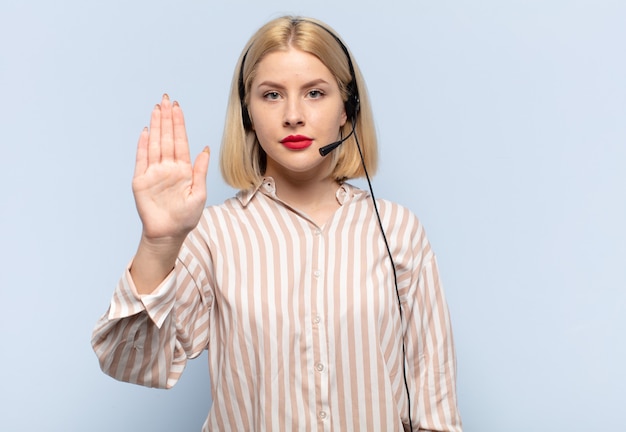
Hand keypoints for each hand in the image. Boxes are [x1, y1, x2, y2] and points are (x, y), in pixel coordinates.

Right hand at [132, 94, 209, 242]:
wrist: (169, 234)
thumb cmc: (186, 217)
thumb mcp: (199, 193)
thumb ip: (200, 170)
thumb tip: (205, 149)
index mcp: (182, 169)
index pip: (180, 141)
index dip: (178, 124)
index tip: (177, 107)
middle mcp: (167, 167)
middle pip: (166, 138)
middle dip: (166, 118)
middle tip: (166, 99)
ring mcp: (153, 173)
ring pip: (154, 144)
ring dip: (155, 127)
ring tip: (156, 109)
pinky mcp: (141, 181)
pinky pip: (141, 160)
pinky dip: (142, 146)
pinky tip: (145, 131)